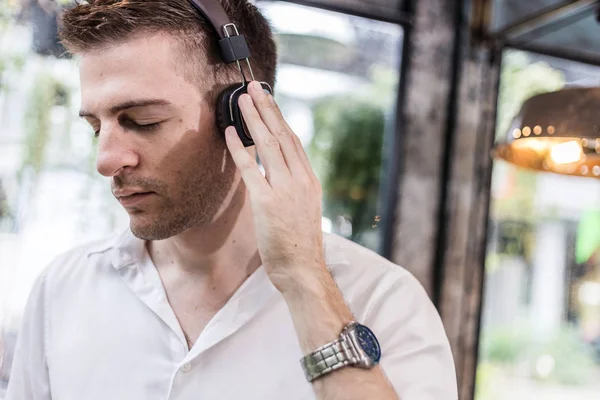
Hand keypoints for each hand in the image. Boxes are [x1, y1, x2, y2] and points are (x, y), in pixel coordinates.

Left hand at [224, 81, 325, 289]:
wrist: (303, 269)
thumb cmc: (300, 245)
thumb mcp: (303, 210)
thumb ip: (293, 189)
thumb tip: (278, 174)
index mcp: (310, 181)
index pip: (294, 142)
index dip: (280, 119)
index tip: (269, 102)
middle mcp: (300, 180)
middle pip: (282, 135)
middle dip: (267, 109)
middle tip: (254, 87)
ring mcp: (285, 190)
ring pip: (268, 145)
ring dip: (253, 119)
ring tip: (242, 100)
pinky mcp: (267, 202)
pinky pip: (251, 168)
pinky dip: (238, 148)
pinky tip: (229, 133)